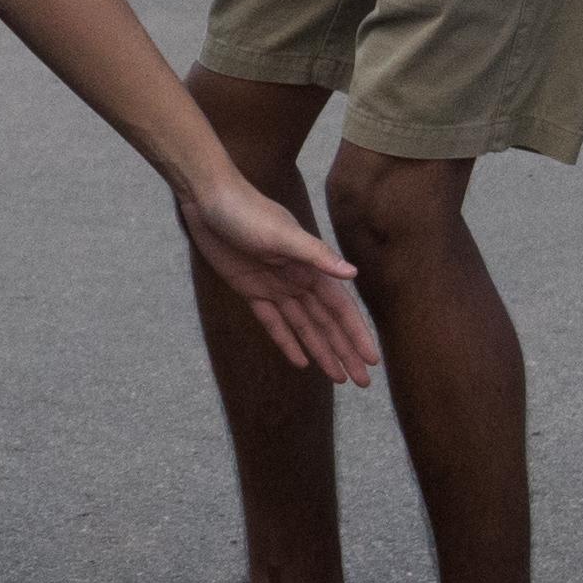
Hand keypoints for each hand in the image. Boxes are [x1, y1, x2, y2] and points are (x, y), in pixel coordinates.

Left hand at [182, 176, 377, 383]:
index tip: (373, 361)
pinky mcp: (251, 290)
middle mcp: (297, 280)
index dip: (356, 335)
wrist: (209, 199)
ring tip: (338, 378)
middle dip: (345, 352)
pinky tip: (300, 362)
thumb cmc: (247, 211)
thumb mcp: (282, 234)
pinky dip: (287, 342)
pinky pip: (273, 322)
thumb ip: (316, 255)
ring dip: (321, 352)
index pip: (340, 309)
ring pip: (303, 327)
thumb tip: (353, 274)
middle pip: (325, 324)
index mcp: (310, 267)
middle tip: (362, 383)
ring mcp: (275, 286)